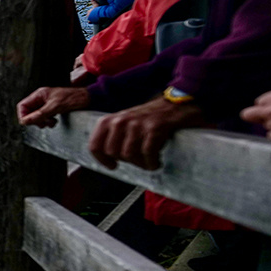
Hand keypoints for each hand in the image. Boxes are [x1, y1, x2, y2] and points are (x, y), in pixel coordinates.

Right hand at [18, 86, 90, 126]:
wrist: (89, 98)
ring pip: (37, 115)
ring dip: (42, 121)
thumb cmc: (74, 98)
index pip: (22, 106)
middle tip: (42, 124)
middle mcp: (42, 98)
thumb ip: (39, 114)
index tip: (27, 123)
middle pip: (29, 111)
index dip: (23, 115)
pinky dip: (48, 121)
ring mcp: (47, 104)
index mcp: (39, 94)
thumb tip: (25, 121)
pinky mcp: (54, 109)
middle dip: (34, 119)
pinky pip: (45, 117)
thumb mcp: (55, 107)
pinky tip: (55, 121)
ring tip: (51, 122)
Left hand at [88, 97, 206, 169]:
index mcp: (109, 120)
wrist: (176, 104)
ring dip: (141, 164)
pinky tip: (157, 162)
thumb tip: (107, 159)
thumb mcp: (124, 123)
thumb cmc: (149, 118)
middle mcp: (120, 121)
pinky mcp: (154, 128)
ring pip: (129, 155)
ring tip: (150, 162)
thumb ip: (112, 136)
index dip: (102, 160)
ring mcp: (137, 124)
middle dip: (127, 161)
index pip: (95, 146)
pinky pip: (147, 153)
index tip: (113, 166)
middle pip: (113, 153)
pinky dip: (152, 162)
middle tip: (140, 160)